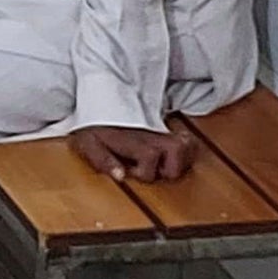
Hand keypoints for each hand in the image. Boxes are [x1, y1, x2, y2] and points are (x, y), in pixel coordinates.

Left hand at [71, 125, 195, 183]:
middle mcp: (153, 135)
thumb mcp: (89, 143)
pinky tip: (172, 159)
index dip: (144, 172)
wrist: (99, 102)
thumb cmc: (94, 126)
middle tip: (151, 169)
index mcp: (133, 139)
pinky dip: (187, 152)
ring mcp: (163, 132)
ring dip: (181, 161)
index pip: (150, 156)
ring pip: (188, 145)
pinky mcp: (167, 131)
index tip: (130, 171)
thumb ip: (103, 160)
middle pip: (178, 150)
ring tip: (164, 165)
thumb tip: (120, 176)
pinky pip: (189, 141)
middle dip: (169, 169)